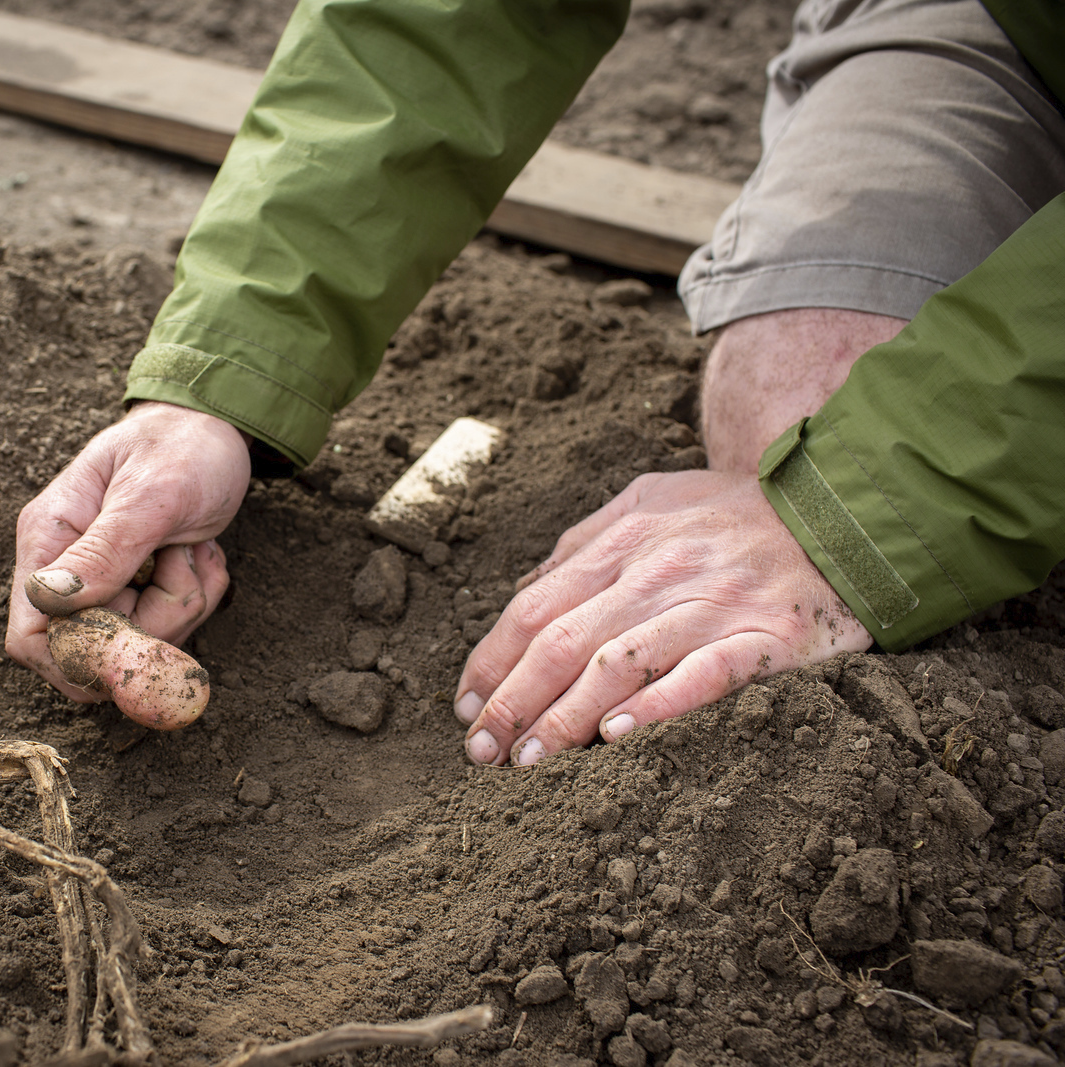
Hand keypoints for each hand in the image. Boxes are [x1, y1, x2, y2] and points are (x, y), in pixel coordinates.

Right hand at [6, 402, 250, 701]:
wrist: (213, 427)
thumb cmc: (181, 446)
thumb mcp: (151, 494)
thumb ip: (104, 550)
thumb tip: (49, 599)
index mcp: (49, 538)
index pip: (32, 637)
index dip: (80, 657)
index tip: (138, 640)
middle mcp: (64, 567)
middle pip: (93, 651)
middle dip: (152, 624)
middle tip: (183, 563)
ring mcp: (100, 582)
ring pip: (134, 646)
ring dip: (181, 606)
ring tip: (193, 550)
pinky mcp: (135, 589)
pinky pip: (162, 630)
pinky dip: (193, 600)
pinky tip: (200, 555)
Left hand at [453, 470, 871, 764]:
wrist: (847, 504)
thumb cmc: (736, 513)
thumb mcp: (651, 501)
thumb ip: (586, 544)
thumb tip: (523, 592)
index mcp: (625, 541)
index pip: (536, 607)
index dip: (493, 660)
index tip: (465, 707)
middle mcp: (661, 571)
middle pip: (565, 642)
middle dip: (513, 702)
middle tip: (482, 752)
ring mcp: (714, 603)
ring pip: (620, 664)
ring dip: (566, 718)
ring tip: (530, 762)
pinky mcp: (769, 636)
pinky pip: (707, 673)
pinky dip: (660, 706)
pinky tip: (619, 735)